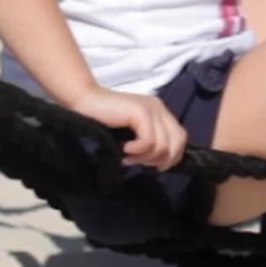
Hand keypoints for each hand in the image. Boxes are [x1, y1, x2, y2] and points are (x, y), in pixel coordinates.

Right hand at [69, 87, 186, 169]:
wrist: (85, 100)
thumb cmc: (104, 120)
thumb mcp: (132, 132)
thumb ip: (148, 140)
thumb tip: (161, 163)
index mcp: (160, 112)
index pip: (181, 138)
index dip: (172, 157)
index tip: (154, 166)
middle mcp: (159, 108)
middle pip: (177, 142)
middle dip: (160, 159)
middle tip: (139, 162)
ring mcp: (152, 109)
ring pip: (163, 145)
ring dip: (145, 157)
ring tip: (128, 156)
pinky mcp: (141, 112)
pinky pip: (149, 141)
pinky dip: (137, 150)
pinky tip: (124, 149)